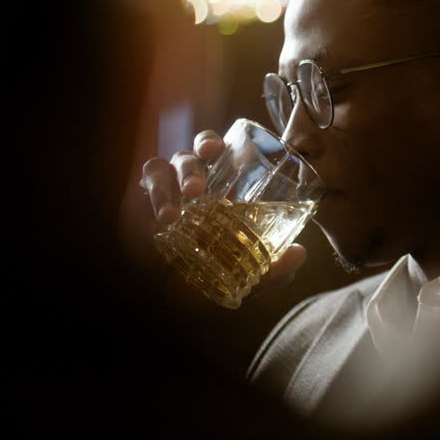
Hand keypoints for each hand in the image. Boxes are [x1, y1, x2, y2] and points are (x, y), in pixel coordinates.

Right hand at [140, 129, 307, 292]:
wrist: (186, 296)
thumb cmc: (223, 271)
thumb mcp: (254, 273)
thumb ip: (278, 267)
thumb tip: (299, 254)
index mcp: (218, 183)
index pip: (212, 150)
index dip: (210, 142)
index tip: (216, 150)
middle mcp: (189, 181)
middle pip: (186, 157)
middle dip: (190, 168)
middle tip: (196, 192)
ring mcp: (163, 192)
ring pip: (159, 170)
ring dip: (164, 187)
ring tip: (170, 216)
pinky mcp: (140, 207)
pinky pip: (139, 194)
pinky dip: (147, 203)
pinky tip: (157, 223)